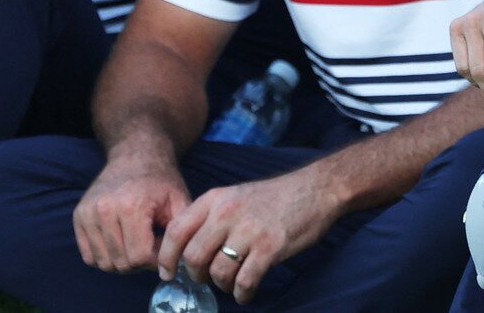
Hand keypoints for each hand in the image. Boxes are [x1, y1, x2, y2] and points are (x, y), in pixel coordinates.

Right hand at [73, 155, 189, 273]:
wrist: (136, 155)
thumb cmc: (161, 180)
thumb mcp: (179, 201)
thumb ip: (180, 233)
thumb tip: (173, 264)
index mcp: (131, 206)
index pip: (138, 257)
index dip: (155, 260)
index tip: (164, 248)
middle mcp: (105, 210)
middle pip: (120, 263)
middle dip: (140, 263)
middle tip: (152, 247)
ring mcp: (88, 213)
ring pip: (103, 262)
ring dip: (122, 262)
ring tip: (138, 244)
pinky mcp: (78, 216)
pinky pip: (89, 255)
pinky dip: (106, 256)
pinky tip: (122, 242)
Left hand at [158, 165, 344, 304]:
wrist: (317, 189)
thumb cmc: (276, 197)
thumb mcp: (237, 195)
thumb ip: (212, 217)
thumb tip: (188, 251)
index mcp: (216, 199)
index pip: (177, 231)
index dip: (166, 257)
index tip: (168, 273)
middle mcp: (228, 213)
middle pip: (193, 256)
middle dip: (197, 275)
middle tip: (208, 278)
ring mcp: (250, 230)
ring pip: (218, 272)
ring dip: (222, 286)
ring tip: (232, 284)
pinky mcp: (271, 247)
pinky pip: (245, 281)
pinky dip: (243, 293)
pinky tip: (247, 292)